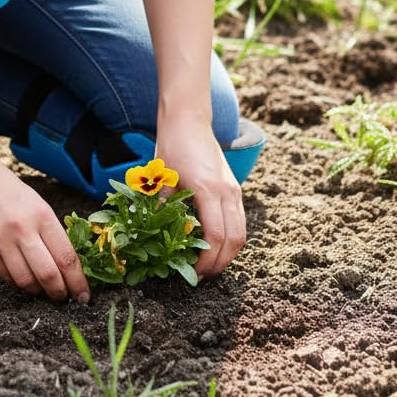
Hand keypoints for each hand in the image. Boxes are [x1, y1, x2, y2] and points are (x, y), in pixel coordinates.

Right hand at [0, 158, 89, 303]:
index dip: (78, 282)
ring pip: (26, 281)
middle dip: (60, 293)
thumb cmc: (8, 190)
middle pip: (48, 275)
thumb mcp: (37, 203)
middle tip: (63, 297)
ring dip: (37, 291)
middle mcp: (22, 228)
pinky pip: (5, 276)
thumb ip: (50, 232)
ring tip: (42, 289)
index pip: (66, 257)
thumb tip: (66, 265)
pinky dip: (17, 283)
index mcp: (42, 214)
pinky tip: (22, 278)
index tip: (83, 296)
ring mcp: (0, 240)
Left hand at [156, 118, 245, 280]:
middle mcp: (227, 192)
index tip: (193, 273)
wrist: (189, 120)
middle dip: (221, 263)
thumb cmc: (173, 146)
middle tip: (202, 276)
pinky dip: (231, 238)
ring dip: (229, 253)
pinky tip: (214, 244)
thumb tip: (154, 238)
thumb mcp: (162, 178)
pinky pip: (240, 221)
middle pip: (235, 240)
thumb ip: (162, 208)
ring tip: (210, 265)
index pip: (215, 237)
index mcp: (208, 190)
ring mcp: (234, 190)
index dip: (206, 261)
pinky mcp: (234, 189)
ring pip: (242, 232)